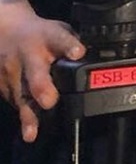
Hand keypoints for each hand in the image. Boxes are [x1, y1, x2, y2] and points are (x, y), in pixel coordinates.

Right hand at [0, 6, 84, 141]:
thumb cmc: (41, 35)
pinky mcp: (5, 88)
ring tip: (34, 130)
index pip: (60, 39)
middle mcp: (29, 57)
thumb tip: (98, 60)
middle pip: (36, 73)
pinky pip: (16, 104)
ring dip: (29, 113)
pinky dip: (24, 118)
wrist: (6, 33)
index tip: (77, 52)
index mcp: (49, 38)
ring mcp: (15, 74)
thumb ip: (75, 45)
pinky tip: (29, 132)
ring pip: (22, 95)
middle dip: (42, 87)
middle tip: (50, 100)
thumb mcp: (60, 31)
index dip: (69, 46)